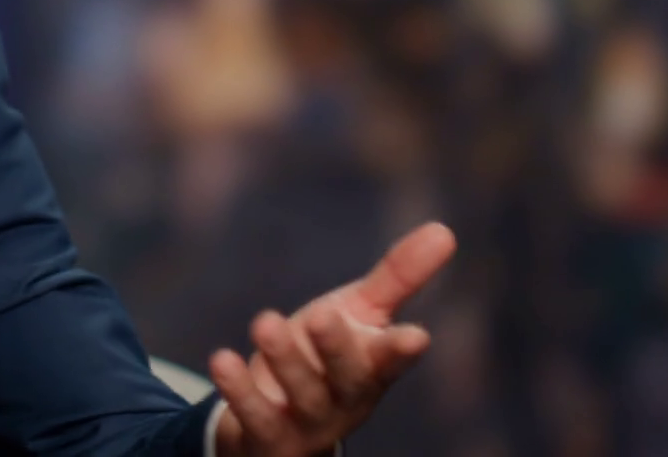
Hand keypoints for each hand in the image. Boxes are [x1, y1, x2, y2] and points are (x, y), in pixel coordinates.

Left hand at [210, 222, 456, 456]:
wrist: (279, 422)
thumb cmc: (327, 357)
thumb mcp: (360, 314)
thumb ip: (398, 277)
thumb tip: (445, 230)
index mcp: (373, 366)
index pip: (391, 359)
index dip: (401, 350)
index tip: (415, 336)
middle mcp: (346, 398)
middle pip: (348, 377)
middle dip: (337, 348)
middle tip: (321, 316)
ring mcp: (309, 421)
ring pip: (302, 394)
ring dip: (285, 360)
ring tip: (265, 322)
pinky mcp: (268, 436)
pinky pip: (255, 417)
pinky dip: (239, 390)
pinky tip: (221, 359)